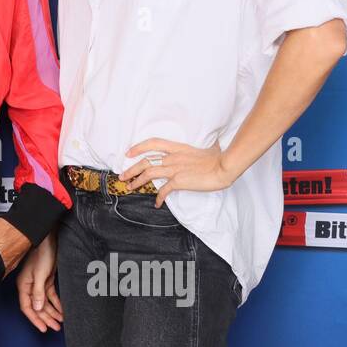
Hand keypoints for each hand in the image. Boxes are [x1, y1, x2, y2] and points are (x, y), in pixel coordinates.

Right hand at [16, 230, 61, 331]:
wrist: (49, 239)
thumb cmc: (42, 253)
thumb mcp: (40, 274)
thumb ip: (38, 292)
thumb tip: (37, 308)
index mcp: (24, 285)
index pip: (27, 307)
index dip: (35, 319)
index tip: (43, 328)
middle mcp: (30, 286)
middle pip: (37, 307)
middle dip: (46, 318)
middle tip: (55, 328)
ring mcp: (38, 283)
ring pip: (44, 303)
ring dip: (52, 312)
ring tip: (60, 322)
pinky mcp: (46, 280)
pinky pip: (51, 296)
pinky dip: (56, 304)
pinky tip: (62, 310)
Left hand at [120, 137, 236, 206]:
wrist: (224, 166)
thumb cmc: (219, 156)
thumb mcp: (208, 146)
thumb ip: (201, 146)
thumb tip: (212, 142)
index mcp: (177, 147)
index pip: (153, 143)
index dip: (138, 147)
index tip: (128, 153)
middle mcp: (172, 157)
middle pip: (145, 161)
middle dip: (131, 169)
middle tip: (122, 175)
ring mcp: (175, 169)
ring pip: (149, 174)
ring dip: (137, 181)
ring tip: (129, 187)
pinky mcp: (179, 181)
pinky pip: (164, 190)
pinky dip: (158, 198)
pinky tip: (157, 204)